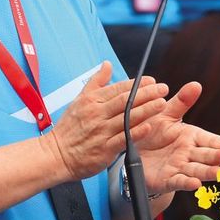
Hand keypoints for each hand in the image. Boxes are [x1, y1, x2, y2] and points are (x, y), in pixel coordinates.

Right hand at [44, 62, 173, 181]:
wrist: (57, 155)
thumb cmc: (69, 128)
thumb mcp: (79, 100)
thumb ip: (96, 82)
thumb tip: (107, 64)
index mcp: (92, 101)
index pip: (118, 89)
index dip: (137, 84)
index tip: (152, 81)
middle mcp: (97, 114)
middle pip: (125, 101)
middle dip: (147, 94)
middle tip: (163, 88)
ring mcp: (101, 131)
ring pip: (127, 118)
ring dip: (146, 110)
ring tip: (161, 103)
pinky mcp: (104, 149)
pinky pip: (123, 138)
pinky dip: (136, 132)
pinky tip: (148, 126)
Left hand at [132, 81, 219, 195]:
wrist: (135, 153)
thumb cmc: (154, 132)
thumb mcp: (166, 115)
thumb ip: (181, 102)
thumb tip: (196, 84)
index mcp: (190, 137)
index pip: (209, 140)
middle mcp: (188, 153)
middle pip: (206, 155)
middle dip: (217, 157)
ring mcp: (179, 167)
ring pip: (196, 170)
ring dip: (208, 172)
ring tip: (219, 173)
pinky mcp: (166, 179)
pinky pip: (177, 181)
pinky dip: (186, 183)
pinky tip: (195, 184)